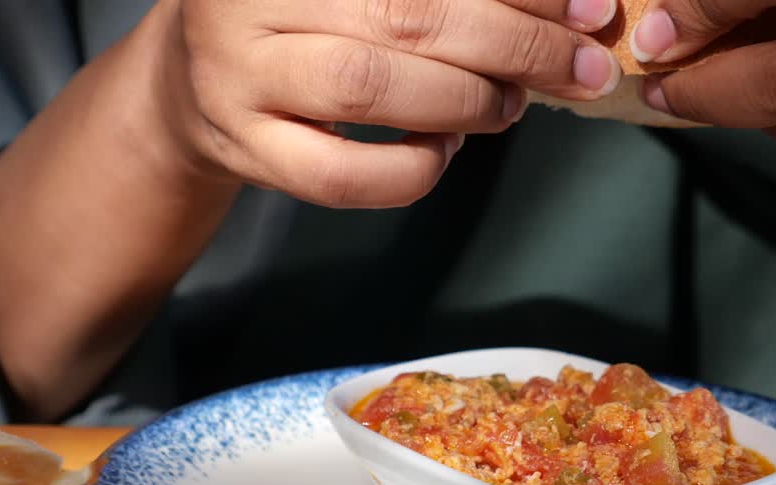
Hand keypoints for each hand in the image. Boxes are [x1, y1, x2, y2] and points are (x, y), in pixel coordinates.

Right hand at [161, 0, 622, 207]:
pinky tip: (443, 152)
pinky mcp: (245, 150)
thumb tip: (555, 7)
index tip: (585, 7)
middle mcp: (250, 0)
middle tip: (582, 66)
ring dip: (465, 101)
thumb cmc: (300, 19)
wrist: (189, 83)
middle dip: (515, 45)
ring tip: (512, 105)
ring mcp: (237, 78)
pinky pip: (341, 177)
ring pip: (369, 88)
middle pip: (406, 14)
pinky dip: (412, 168)